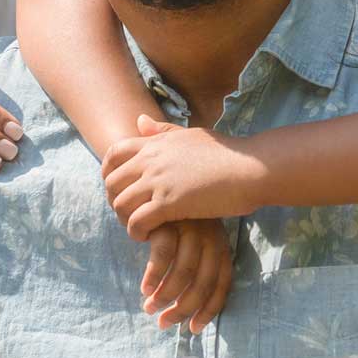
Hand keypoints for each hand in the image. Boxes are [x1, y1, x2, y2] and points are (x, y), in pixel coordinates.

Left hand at [102, 116, 263, 238]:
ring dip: (126, 220)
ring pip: (120, 204)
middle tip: (130, 214)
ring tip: (141, 228)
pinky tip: (151, 237)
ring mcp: (159, 180)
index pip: (113, 153)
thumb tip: (139, 120)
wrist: (250, 168)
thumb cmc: (227, 153)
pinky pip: (137, 222)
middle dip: (115, 201)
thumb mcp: (190, 135)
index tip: (118, 189)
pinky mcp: (169, 203)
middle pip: (111, 182)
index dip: (108, 173)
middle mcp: (152, 159)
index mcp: (156, 142)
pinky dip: (138, 233)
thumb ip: (163, 131)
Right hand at [139, 218, 233, 333]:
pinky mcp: (168, 219)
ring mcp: (189, 226)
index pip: (222, 282)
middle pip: (203, 283)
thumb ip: (194, 264)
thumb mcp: (193, 236)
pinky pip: (163, 256)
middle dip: (183, 309)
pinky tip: (145, 288)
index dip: (210, 308)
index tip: (195, 329)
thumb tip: (188, 305)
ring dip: (165, 297)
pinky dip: (154, 277)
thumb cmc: (176, 215)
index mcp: (219, 242)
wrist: (159, 177)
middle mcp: (209, 236)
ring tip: (150, 308)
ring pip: (183, 273)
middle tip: (164, 323)